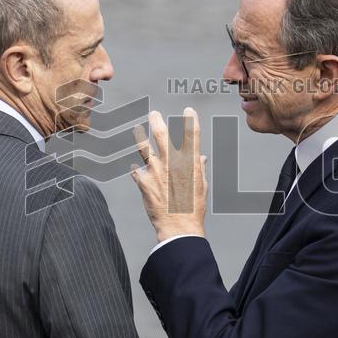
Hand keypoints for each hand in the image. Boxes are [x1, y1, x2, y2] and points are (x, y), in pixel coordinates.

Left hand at [131, 108, 207, 241]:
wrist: (178, 226)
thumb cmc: (193, 208)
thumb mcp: (201, 186)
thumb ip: (199, 169)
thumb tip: (201, 158)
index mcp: (190, 162)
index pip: (191, 134)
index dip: (190, 120)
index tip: (188, 111)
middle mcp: (172, 162)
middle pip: (162, 134)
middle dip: (157, 121)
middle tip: (154, 114)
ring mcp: (155, 170)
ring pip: (143, 147)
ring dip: (140, 137)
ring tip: (137, 130)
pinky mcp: (143, 181)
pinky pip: (136, 171)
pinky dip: (137, 170)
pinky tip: (136, 170)